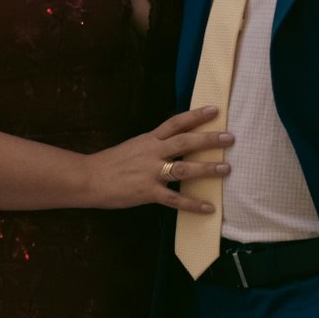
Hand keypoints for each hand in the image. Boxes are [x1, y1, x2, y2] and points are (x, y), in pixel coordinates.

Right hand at [81, 107, 232, 212]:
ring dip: (206, 168)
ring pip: (183, 168)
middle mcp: (152, 152)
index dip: (195, 115)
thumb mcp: (133, 147)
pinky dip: (193, 204)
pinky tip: (209, 207)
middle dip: (208, 139)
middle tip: (230, 138)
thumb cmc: (109, 163)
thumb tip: (173, 144)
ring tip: (226, 169)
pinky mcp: (148, 192)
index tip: (214, 110)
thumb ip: (153, 146)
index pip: (175, 123)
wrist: (88, 178)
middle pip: (184, 142)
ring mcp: (150, 172)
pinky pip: (174, 199)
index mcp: (148, 140)